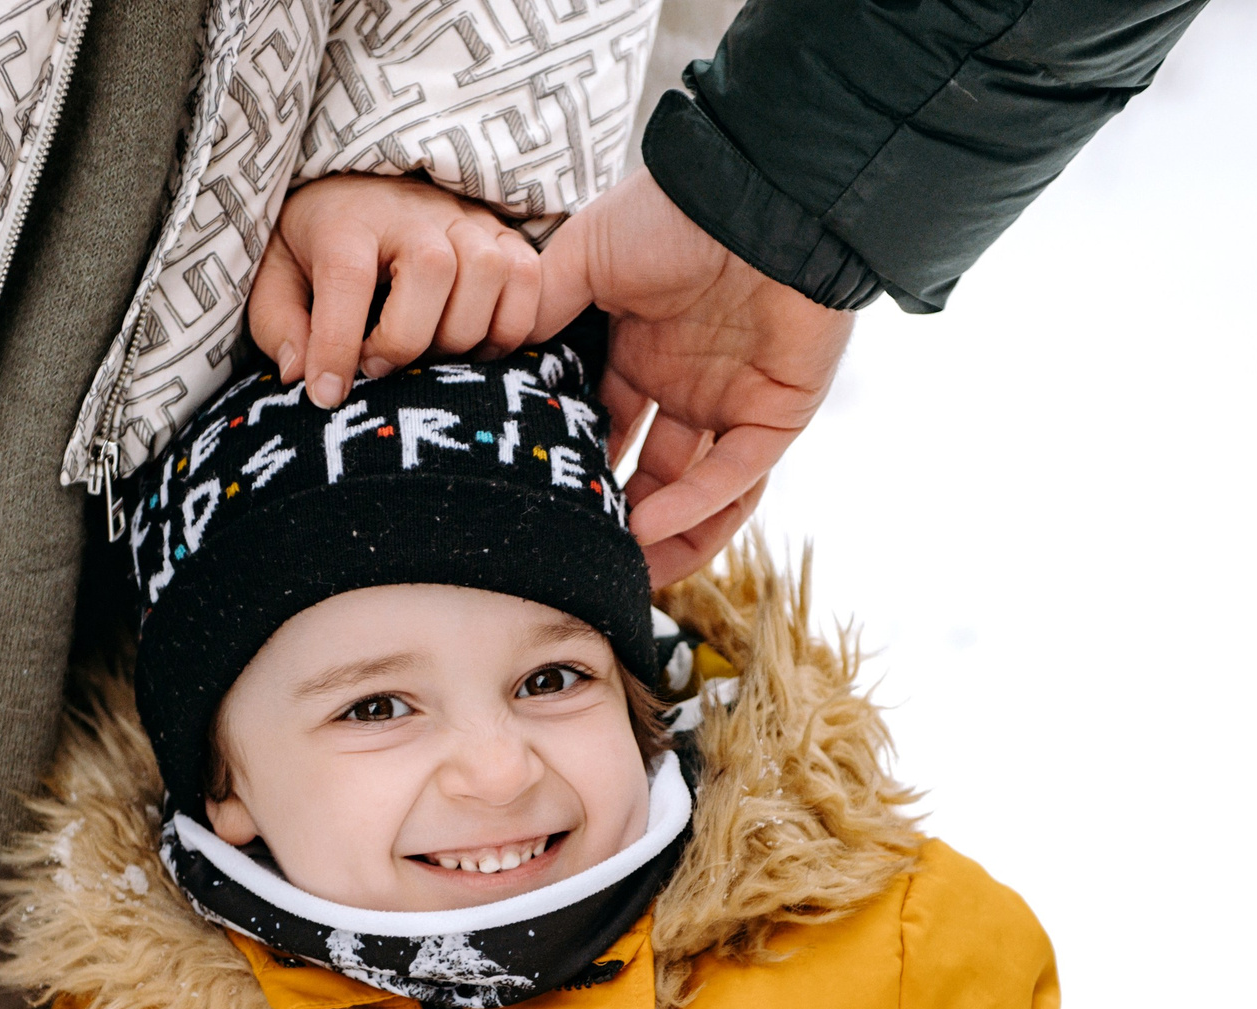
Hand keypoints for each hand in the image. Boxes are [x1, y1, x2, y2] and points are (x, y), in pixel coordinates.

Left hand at [249, 173, 542, 409]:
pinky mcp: (502, 233)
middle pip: (433, 268)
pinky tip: (473, 347)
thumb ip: (278, 326)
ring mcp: (465, 217)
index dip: (338, 343)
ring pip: (490, 271)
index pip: (346, 276)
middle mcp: (411, 210)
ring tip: (430, 359)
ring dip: (463, 334)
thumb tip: (301, 376)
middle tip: (380, 367)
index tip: (327, 394)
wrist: (357, 190)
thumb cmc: (313, 247)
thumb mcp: (275, 279)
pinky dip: (511, 326)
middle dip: (409, 339)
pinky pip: (529, 278)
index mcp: (344, 219)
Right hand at [534, 169, 855, 584]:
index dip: (568, 462)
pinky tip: (648, 529)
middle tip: (569, 551)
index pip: (598, 425)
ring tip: (615, 566)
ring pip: (691, 491)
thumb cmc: (675, 212)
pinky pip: (733, 476)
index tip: (529, 494)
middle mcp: (681, 384)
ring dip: (657, 532)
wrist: (761, 195)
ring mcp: (729, 402)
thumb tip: (480, 354)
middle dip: (611, 513)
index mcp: (636, 351)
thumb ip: (537, 305)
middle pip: (642, 471)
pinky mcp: (776, 414)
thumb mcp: (585, 253)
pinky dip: (693, 506)